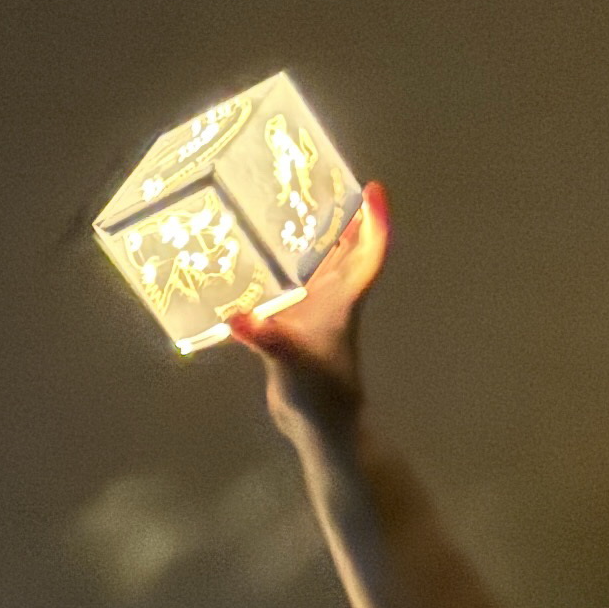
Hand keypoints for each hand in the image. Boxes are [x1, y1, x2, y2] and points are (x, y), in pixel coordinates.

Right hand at [226, 177, 387, 446]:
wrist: (319, 426)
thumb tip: (234, 316)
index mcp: (343, 301)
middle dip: (344, 217)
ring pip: (321, 266)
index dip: (374, 222)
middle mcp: (333, 300)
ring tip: (293, 207)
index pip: (368, 255)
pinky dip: (281, 269)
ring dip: (314, 239)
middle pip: (347, 251)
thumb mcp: (289, 363)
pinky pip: (292, 286)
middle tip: (327, 182)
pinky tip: (257, 258)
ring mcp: (315, 313)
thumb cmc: (319, 393)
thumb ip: (265, 337)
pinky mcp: (294, 327)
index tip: (373, 189)